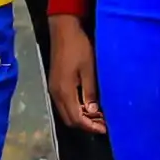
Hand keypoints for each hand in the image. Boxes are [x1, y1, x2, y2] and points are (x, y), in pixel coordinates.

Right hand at [48, 15, 104, 133]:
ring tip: (98, 116)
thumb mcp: (89, 70)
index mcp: (64, 91)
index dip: (90, 126)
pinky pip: (64, 105)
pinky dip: (76, 110)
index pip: (76, 118)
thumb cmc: (79, 48)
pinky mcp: (55, 84)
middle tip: (103, 124)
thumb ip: (90, 92)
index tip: (105, 128)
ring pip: (66, 113)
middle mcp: (56, 94)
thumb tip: (93, 111)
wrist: (63, 31)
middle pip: (69, 119)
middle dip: (86, 125)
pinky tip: (88, 105)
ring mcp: (53, 89)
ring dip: (81, 118)